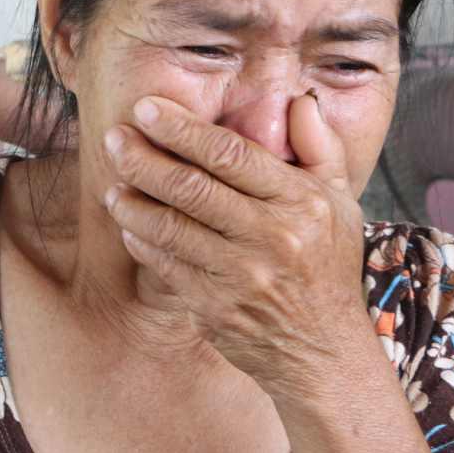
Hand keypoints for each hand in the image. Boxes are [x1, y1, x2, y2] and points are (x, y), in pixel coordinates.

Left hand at [101, 94, 368, 399]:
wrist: (325, 351)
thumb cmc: (327, 266)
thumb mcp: (341, 201)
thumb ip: (319, 147)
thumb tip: (299, 101)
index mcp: (301, 201)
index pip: (232, 154)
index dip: (182, 129)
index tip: (146, 109)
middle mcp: (272, 236)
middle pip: (191, 187)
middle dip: (143, 158)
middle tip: (113, 139)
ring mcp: (241, 274)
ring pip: (170, 227)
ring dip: (132, 202)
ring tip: (112, 184)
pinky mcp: (215, 307)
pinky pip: (166, 265)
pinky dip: (141, 242)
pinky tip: (128, 225)